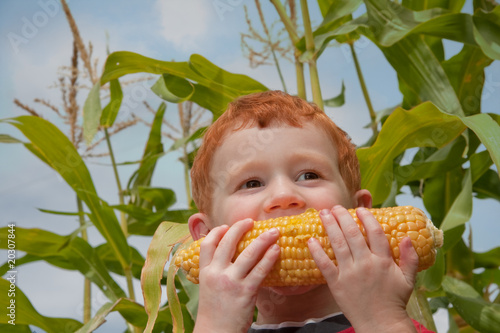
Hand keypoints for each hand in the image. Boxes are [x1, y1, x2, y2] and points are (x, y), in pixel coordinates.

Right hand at [194, 218, 279, 332]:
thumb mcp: (209, 288)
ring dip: (262, 239)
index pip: (207, 244)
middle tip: (250, 221)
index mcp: (205, 272)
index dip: (216, 232)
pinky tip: (276, 250)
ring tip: (273, 231)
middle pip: (227, 242)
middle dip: (239, 227)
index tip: (226, 226)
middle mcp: (216, 274)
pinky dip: (269, 257)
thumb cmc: (215, 312)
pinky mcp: (246, 292)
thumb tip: (233, 257)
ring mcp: (231, 282)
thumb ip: (217, 271)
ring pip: (248, 253)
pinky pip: (260, 270)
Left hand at [308, 206, 418, 332]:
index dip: (367, 218)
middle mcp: (366, 264)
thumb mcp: (408, 279)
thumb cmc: (394, 301)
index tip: (360, 209)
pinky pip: (325, 265)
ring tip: (323, 214)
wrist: (381, 324)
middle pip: (352, 234)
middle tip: (335, 207)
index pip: (375, 233)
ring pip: (338, 244)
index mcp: (383, 261)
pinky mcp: (337, 284)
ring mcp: (350, 273)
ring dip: (329, 227)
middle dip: (342, 217)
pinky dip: (317, 252)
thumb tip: (408, 237)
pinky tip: (311, 240)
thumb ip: (410, 258)